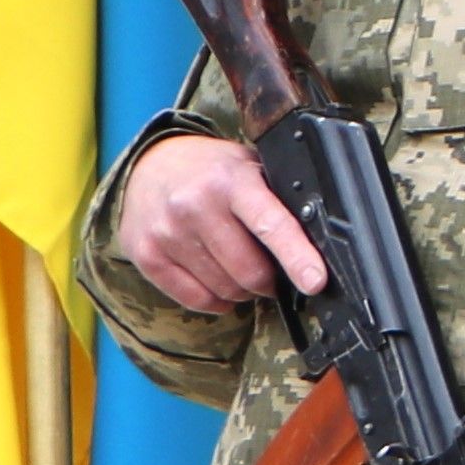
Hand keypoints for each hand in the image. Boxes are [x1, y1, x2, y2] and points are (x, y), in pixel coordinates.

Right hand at [117, 132, 327, 316]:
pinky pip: (195, 300)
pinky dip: (216, 300)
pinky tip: (218, 281)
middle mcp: (196, 205)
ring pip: (225, 289)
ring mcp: (167, 232)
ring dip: (243, 290)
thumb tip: (318, 240)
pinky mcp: (146, 255)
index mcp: (232, 181)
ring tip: (241, 268)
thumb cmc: (213, 171)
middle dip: (269, 281)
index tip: (315, 282)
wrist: (151, 165)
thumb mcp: (249, 168)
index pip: (271, 224)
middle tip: (272, 271)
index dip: (297, 257)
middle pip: (248, 271)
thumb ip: (277, 200)